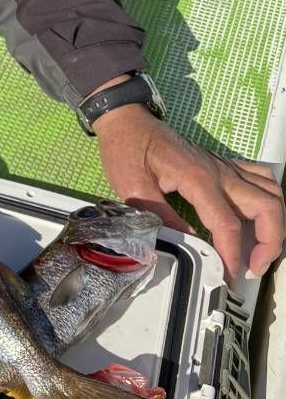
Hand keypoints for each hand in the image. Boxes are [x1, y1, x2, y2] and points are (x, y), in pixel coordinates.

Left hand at [94, 103, 285, 283]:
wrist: (129, 121)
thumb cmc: (128, 150)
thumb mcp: (132, 188)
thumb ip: (161, 217)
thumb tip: (187, 246)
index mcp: (198, 178)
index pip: (228, 223)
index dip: (232, 254)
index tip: (228, 277)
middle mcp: (221, 172)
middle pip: (267, 207)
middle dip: (269, 243)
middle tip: (252, 268)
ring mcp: (226, 167)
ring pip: (272, 193)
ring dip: (275, 224)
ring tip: (259, 251)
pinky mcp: (225, 165)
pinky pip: (262, 179)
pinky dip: (270, 201)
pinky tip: (259, 220)